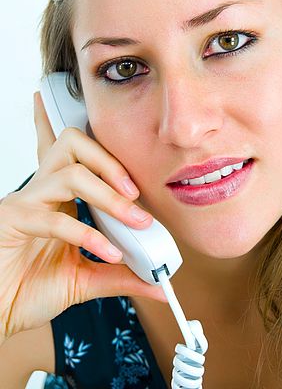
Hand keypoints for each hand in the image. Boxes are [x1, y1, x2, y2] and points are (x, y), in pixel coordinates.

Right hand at [0, 92, 166, 343]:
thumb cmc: (29, 289)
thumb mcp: (85, 279)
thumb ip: (121, 275)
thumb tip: (159, 280)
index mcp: (56, 195)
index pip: (66, 151)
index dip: (65, 121)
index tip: (69, 101)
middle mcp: (41, 189)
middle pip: (73, 144)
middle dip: (110, 161)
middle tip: (135, 190)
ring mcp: (26, 203)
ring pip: (71, 174)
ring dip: (108, 196)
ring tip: (134, 219)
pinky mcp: (14, 222)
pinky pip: (56, 219)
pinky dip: (89, 235)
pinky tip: (109, 252)